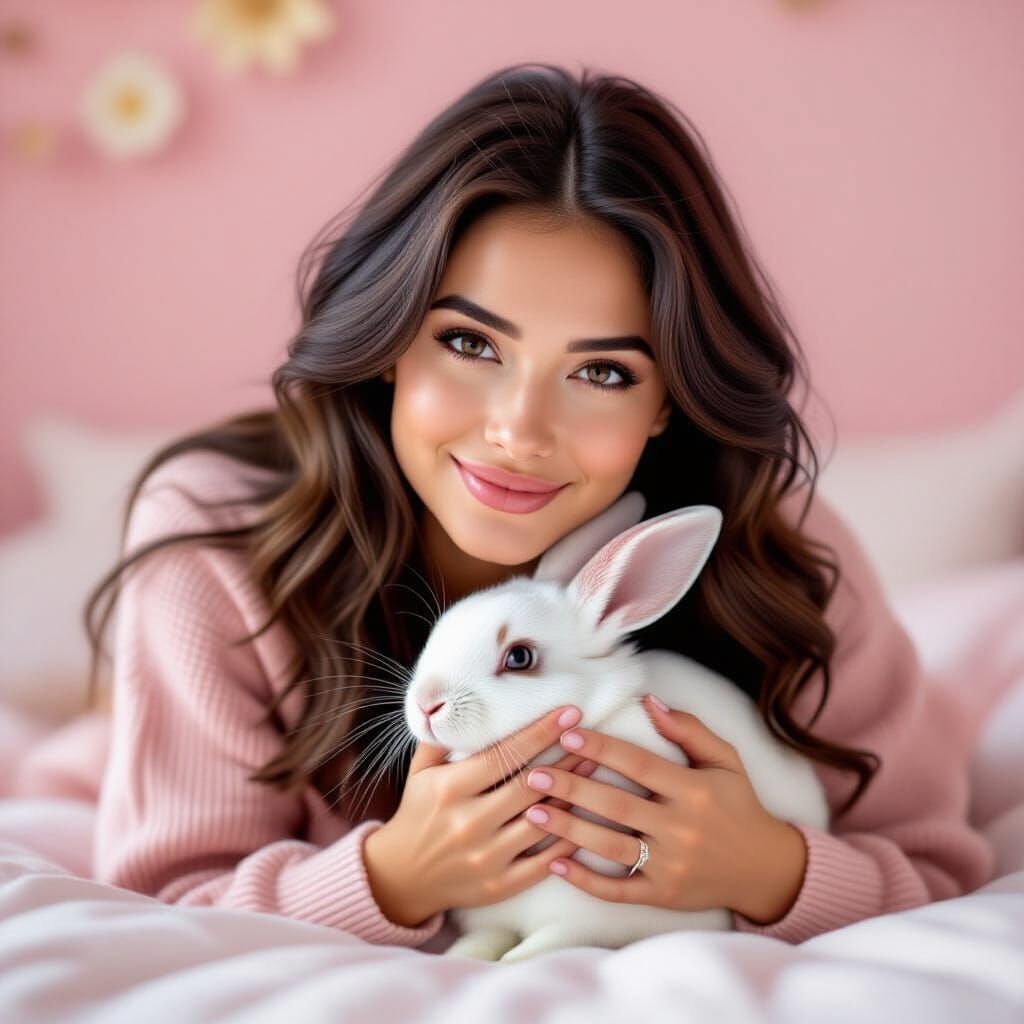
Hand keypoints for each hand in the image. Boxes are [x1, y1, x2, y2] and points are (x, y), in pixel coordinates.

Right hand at [363, 705, 599, 927]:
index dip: (540, 732)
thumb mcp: (420, 771)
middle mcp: (468, 823)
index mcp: (449, 789)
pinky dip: (567, 843)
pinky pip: (543, 864)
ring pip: (542, 823)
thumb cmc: (418, 812)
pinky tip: (586, 822)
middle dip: (566, 758)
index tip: (569, 713)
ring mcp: (485, 858)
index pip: (504, 755)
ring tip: (596, 773)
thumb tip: (461, 698)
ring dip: (573, 796)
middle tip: (594, 738)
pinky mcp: (498, 887)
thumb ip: (442, 738)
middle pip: (530, 786)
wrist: (401, 877)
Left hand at [519, 694, 808, 923]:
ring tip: (532, 812)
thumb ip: (689, 729)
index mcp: (694, 790)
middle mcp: (681, 828)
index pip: (639, 764)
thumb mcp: (725, 760)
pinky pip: (619, 889)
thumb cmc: (739, 806)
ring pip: (611, 846)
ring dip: (568, 829)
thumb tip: (650, 701)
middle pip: (616, 805)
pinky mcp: (664, 894)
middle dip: (571, 787)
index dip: (602, 748)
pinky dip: (586, 880)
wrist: (765, 869)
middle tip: (533, 774)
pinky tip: (556, 864)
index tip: (568, 733)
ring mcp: (671, 865)